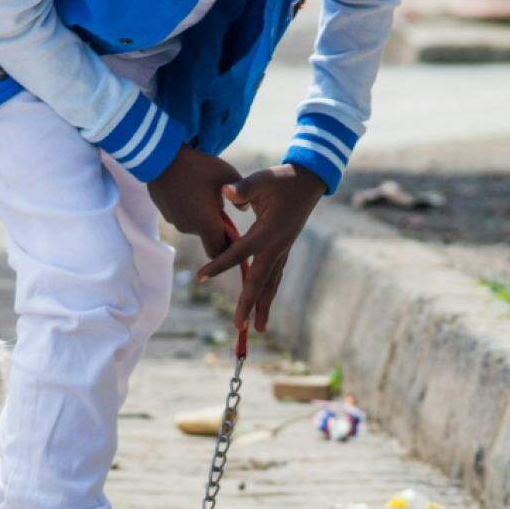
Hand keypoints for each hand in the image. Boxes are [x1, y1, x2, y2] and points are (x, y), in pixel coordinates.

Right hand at [147, 145, 241, 258]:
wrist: (160, 157)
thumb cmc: (198, 166)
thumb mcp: (227, 174)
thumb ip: (242, 194)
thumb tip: (244, 209)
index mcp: (206, 223)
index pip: (219, 252)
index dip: (228, 248)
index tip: (234, 234)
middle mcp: (189, 228)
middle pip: (207, 237)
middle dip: (215, 227)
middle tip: (220, 205)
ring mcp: (174, 221)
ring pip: (193, 225)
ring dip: (200, 216)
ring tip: (202, 192)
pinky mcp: (164, 212)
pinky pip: (181, 216)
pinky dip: (187, 209)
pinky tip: (188, 189)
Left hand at [196, 163, 326, 333]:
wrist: (309, 180)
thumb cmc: (282, 179)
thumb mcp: (263, 178)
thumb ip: (244, 188)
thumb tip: (226, 192)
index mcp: (268, 232)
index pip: (239, 253)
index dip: (219, 264)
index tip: (199, 276)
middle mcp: (277, 247)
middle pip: (260, 280)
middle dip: (248, 304)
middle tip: (238, 327)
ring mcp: (283, 250)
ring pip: (271, 283)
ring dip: (263, 306)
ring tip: (256, 329)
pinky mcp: (284, 250)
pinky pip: (274, 276)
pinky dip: (268, 293)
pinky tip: (263, 307)